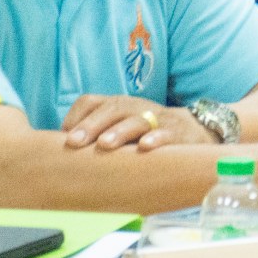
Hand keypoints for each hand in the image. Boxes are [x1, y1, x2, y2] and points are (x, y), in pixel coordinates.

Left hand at [61, 95, 214, 150]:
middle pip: (112, 108)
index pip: (93, 101)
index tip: (64, 134)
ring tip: (105, 145)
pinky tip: (145, 147)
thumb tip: (61, 157)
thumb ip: (97, 138)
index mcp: (119, 106)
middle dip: (92, 125)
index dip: (77, 116)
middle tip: (74, 142)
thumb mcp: (121, 131)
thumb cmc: (148, 135)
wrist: (195, 131)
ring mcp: (158, 118)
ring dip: (120, 131)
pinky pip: (167, 133)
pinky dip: (157, 138)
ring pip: (137, 120)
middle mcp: (136, 108)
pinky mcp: (179, 132)